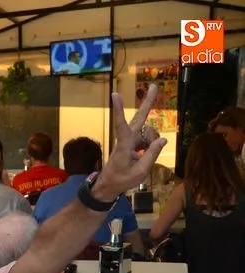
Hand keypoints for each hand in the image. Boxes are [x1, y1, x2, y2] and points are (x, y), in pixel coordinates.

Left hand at [93, 83, 167, 200]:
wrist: (110, 185)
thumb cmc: (121, 180)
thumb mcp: (140, 171)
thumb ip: (152, 154)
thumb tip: (163, 139)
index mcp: (124, 145)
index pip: (121, 124)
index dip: (119, 109)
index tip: (114, 94)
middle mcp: (127, 139)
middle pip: (139, 118)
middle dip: (148, 103)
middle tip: (154, 86)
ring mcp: (131, 140)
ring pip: (148, 133)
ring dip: (151, 143)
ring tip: (142, 157)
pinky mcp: (133, 143)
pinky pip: (148, 140)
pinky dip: (150, 147)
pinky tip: (143, 156)